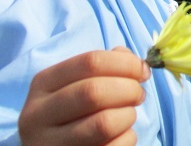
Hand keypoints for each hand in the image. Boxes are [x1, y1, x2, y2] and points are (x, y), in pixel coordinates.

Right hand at [18, 47, 150, 145]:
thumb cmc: (76, 109)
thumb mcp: (79, 82)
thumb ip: (107, 65)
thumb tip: (137, 64)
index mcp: (44, 83)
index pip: (90, 62)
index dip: (126, 64)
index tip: (143, 71)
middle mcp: (38, 114)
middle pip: (94, 91)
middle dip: (129, 90)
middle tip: (139, 95)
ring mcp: (49, 144)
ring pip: (103, 123)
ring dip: (128, 116)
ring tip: (128, 115)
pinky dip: (127, 138)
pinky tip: (122, 135)